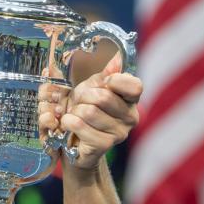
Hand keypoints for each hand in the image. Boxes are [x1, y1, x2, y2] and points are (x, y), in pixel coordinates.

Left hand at [62, 52, 141, 169]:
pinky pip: (79, 125)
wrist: (74, 141)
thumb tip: (117, 58)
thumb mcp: (94, 87)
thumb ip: (107, 73)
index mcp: (131, 100)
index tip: (103, 83)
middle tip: (80, 102)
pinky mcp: (104, 145)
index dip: (115, 81)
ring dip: (74, 110)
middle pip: (103, 97)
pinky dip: (68, 121)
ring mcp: (119, 133)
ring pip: (89, 111)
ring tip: (75, 115)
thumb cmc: (85, 111)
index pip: (135, 86)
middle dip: (83, 96)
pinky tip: (69, 125)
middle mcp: (130, 117)